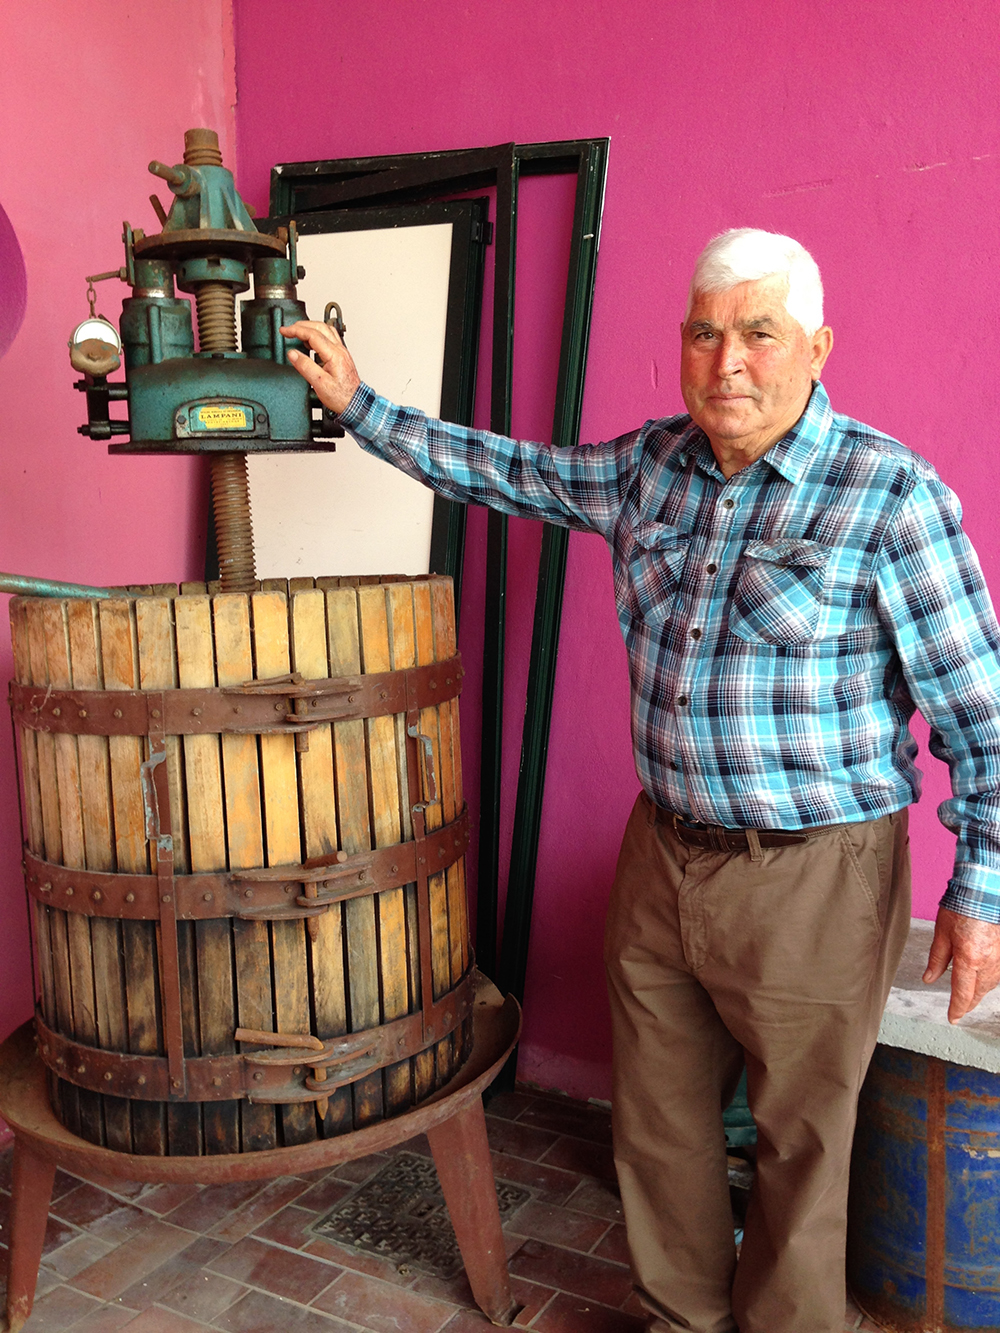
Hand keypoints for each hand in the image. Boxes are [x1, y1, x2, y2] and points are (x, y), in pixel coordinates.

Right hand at [280, 319, 360, 415]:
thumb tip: (293, 354)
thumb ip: (305, 366)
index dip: (296, 330)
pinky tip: (310, 342)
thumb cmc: (341, 396)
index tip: (284, 331)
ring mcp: (341, 351)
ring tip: (297, 333)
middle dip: (301, 325)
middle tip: (288, 330)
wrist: (355, 404)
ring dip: (310, 327)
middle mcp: (339, 350)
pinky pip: (329, 338)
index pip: (312, 334)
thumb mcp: (319, 384)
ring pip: (326, 330)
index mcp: (334, 354)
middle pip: (319, 327)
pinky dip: (317, 335)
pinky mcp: (341, 356)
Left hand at [922, 906, 999, 1022]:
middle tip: (959, 1011)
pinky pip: (997, 974)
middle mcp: (988, 963)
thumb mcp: (941, 933)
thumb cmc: (961, 908)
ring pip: (990, 985)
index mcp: (969, 959)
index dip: (957, 1009)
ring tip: (968, 997)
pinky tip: (982, 979)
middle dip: (967, 1004)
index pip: (962, 993)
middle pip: (978, 993)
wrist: (984, 892)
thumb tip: (929, 978)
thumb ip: (937, 959)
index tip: (952, 1018)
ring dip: (978, 993)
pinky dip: (988, 980)